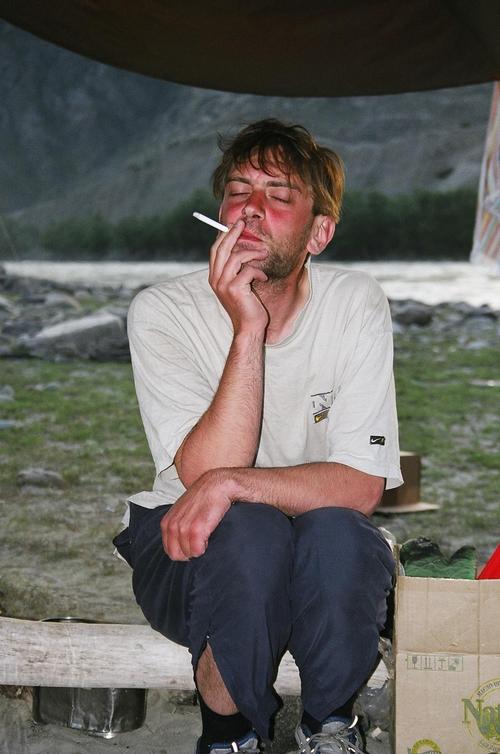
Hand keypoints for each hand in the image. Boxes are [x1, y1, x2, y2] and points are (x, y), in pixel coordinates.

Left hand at [160, 470, 232, 560]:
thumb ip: (177, 525)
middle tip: (200, 541)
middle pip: (176, 555)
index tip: (193, 542)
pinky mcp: (196, 529)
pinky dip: (205, 548)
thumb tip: (180, 545)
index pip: (169, 549)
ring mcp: (183, 527)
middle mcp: (172, 525)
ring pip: (188, 554)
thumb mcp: (183, 511)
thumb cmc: (204, 499)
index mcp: (167, 522)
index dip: (183, 550)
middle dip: (189, 552)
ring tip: (206, 534)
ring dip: (199, 549)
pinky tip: (210, 534)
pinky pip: (197, 551)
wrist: (218, 485)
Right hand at [208, 220, 268, 334]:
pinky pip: (248, 270)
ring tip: (264, 253)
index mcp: (214, 277)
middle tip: (243, 223)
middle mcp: (216, 279)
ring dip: (252, 252)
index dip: (223, 236)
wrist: (248, 328)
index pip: (215, 251)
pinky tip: (264, 278)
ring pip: (236, 257)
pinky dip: (259, 271)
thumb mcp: (238, 286)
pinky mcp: (235, 288)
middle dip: (232, 233)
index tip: (233, 225)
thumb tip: (241, 250)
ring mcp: (224, 284)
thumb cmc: (247, 307)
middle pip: (222, 249)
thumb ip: (236, 270)